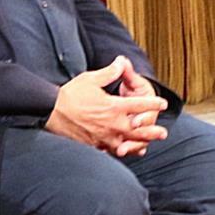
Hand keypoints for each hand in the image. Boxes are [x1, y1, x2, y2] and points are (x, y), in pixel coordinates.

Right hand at [45, 56, 167, 156]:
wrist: (51, 111)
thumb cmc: (70, 95)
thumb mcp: (90, 79)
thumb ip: (110, 72)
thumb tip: (121, 62)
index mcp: (114, 107)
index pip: (140, 105)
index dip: (153, 104)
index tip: (162, 104)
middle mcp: (113, 124)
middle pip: (139, 129)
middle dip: (152, 131)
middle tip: (163, 133)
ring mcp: (104, 137)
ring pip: (128, 143)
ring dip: (140, 144)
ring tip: (146, 146)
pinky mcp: (94, 145)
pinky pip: (111, 151)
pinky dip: (120, 152)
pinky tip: (122, 152)